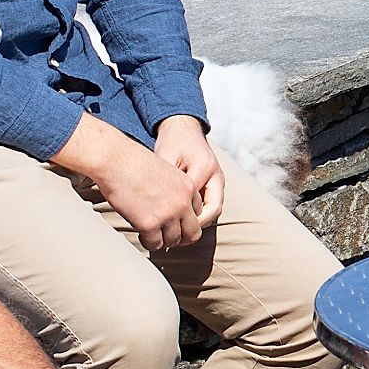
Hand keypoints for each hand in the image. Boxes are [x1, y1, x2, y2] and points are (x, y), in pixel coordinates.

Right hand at [74, 125, 199, 250]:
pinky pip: (155, 244)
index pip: (198, 213)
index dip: (185, 220)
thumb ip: (174, 190)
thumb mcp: (165, 172)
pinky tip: (141, 234)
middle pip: (192, 233)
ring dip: (163, 240)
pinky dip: (148, 242)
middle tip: (167, 236)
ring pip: (173, 241)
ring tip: (152, 234)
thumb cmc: (133, 163)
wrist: (115, 160)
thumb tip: (170, 207)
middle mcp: (182, 202)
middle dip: (180, 237)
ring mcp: (168, 215)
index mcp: (188, 187)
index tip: (174, 222)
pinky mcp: (150, 224)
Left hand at [149, 117, 225, 246]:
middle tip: (175, 239)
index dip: (182, 218)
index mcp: (204, 167)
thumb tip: (151, 206)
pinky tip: (180, 224)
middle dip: (195, 227)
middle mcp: (216, 175)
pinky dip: (197, 216)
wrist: (183, 129)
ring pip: (212, 210)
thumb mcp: (164, 158)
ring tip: (177, 236)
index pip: (197, 201)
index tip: (165, 229)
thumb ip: (163, 181)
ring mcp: (217, 179)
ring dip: (197, 224)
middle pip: (213, 210)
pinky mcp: (213, 183)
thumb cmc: (171, 142)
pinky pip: (208, 205)